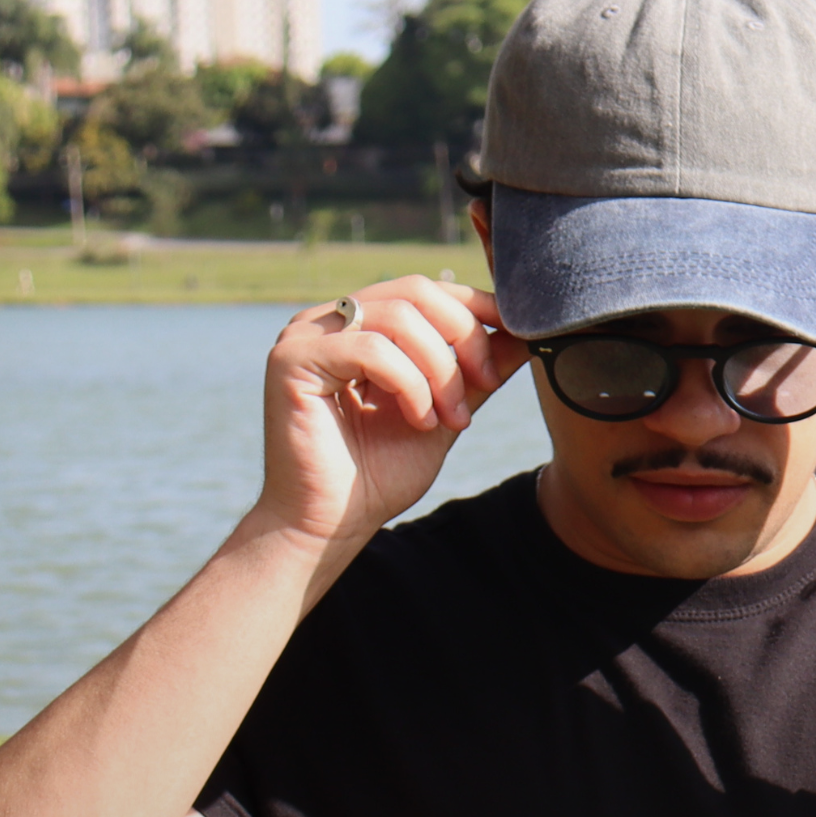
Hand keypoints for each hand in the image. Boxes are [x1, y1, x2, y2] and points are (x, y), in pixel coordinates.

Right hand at [253, 275, 528, 548]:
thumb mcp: (443, 414)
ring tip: (449, 418)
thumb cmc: (377, 476)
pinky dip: (410, 385)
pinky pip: (372, 349)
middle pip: (416, 292)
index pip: (425, 291)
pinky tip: (420, 421)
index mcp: (361, 326)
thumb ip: (475, 375)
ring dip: (440, 370)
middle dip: (465, 338)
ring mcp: (306, 334)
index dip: (476, 307)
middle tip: (487, 385)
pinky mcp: (292, 359)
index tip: (515, 340)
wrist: (329, 525)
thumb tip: (523, 335)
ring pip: (399, 317)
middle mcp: (331, 320)